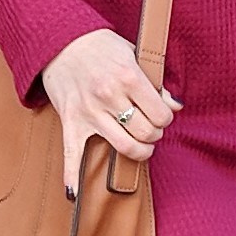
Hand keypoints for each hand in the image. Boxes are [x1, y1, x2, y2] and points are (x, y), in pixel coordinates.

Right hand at [41, 27, 177, 197]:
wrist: (60, 40)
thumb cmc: (100, 46)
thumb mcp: (133, 54)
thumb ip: (155, 80)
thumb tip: (175, 104)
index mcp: (128, 77)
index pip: (161, 114)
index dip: (166, 117)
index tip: (162, 114)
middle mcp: (109, 96)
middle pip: (145, 132)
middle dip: (154, 134)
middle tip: (152, 128)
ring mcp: (89, 112)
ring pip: (124, 147)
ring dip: (138, 152)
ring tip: (141, 146)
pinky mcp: (70, 122)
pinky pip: (71, 156)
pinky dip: (72, 176)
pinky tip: (75, 194)